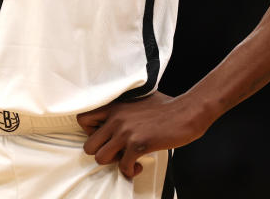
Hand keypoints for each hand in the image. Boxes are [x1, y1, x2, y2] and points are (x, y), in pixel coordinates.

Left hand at [77, 92, 208, 178]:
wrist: (186, 112)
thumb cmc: (166, 106)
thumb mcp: (138, 99)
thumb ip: (122, 107)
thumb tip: (115, 115)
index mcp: (114, 106)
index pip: (82, 120)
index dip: (91, 133)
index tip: (104, 137)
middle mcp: (116, 118)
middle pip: (88, 146)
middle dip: (102, 152)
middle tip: (116, 152)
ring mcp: (126, 132)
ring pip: (101, 158)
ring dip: (114, 163)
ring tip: (127, 159)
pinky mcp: (138, 145)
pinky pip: (123, 167)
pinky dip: (130, 171)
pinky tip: (139, 166)